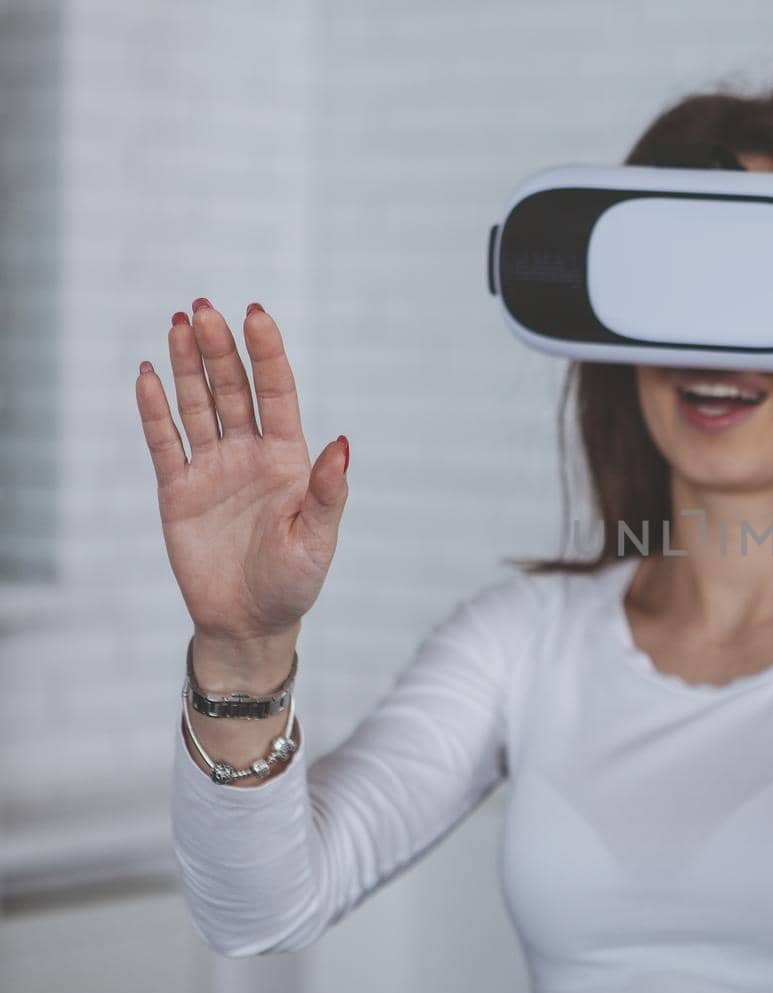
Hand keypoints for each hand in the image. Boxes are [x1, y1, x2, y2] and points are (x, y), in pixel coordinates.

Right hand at [135, 301, 348, 643]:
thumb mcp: (318, 540)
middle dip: (219, 349)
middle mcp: (250, 454)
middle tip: (203, 308)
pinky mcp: (178, 490)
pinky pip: (165, 441)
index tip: (256, 314)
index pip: (277, 394)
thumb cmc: (294, 582)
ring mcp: (213, 468)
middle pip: (233, 389)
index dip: (267, 354)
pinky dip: (154, 409)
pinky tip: (147, 374)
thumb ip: (328, 492)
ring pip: (198, 405)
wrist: (249, 623)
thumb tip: (344, 443)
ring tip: (179, 323)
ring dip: (186, 365)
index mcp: (289, 459)